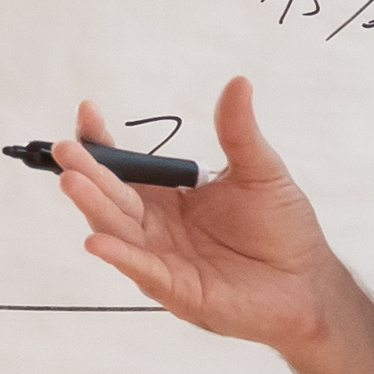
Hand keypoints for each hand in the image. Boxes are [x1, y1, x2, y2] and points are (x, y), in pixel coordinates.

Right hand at [36, 75, 343, 351]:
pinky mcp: (176, 290)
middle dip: (87, 173)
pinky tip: (96, 242)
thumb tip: (238, 83)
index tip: (87, 113)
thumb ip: (239, 131)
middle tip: (65, 151)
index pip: (126, 169)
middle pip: (113, 198)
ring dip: (93, 208)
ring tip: (71, 182)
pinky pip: (143, 270)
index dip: (103, 144)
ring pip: (118, 231)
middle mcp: (156, 228)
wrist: (307, 283)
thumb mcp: (260, 171)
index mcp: (169, 198)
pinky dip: (119, 256)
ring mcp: (161, 260)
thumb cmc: (282, 231)